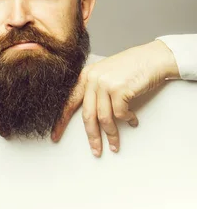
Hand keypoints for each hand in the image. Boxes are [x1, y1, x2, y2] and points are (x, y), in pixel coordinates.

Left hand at [51, 39, 179, 155]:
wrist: (154, 57)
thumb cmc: (133, 68)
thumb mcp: (107, 75)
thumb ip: (95, 90)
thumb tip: (92, 117)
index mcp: (86, 76)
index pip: (69, 102)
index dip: (61, 121)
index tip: (55, 136)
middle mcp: (92, 78)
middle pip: (87, 115)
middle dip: (92, 136)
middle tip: (96, 150)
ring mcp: (105, 83)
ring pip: (104, 118)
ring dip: (111, 134)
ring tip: (116, 144)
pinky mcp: (119, 89)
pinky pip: (120, 114)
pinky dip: (127, 120)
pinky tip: (133, 120)